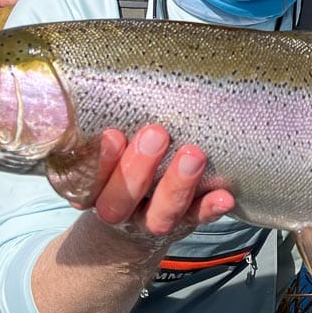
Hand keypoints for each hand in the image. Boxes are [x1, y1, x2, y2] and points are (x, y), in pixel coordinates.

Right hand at [75, 126, 234, 238]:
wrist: (130, 224)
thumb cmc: (117, 168)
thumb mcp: (103, 153)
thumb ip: (102, 131)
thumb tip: (96, 89)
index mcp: (93, 190)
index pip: (88, 181)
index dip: (100, 162)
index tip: (112, 134)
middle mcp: (119, 210)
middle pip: (119, 201)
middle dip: (137, 169)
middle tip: (156, 134)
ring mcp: (152, 219)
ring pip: (160, 214)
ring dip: (177, 186)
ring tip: (193, 156)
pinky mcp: (184, 222)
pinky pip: (196, 219)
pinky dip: (210, 208)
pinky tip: (224, 196)